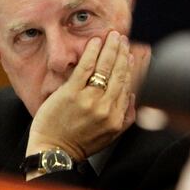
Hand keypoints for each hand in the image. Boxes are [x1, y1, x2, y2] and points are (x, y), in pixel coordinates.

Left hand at [25, 31, 150, 178]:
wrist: (54, 152)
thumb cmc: (80, 144)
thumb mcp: (111, 135)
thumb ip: (126, 117)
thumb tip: (135, 96)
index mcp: (117, 117)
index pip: (129, 85)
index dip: (134, 66)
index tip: (135, 54)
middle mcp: (106, 107)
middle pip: (119, 73)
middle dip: (123, 53)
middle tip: (124, 39)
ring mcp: (89, 99)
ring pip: (105, 68)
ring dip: (111, 49)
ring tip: (114, 36)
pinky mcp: (71, 93)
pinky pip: (86, 67)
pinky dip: (92, 52)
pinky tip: (96, 41)